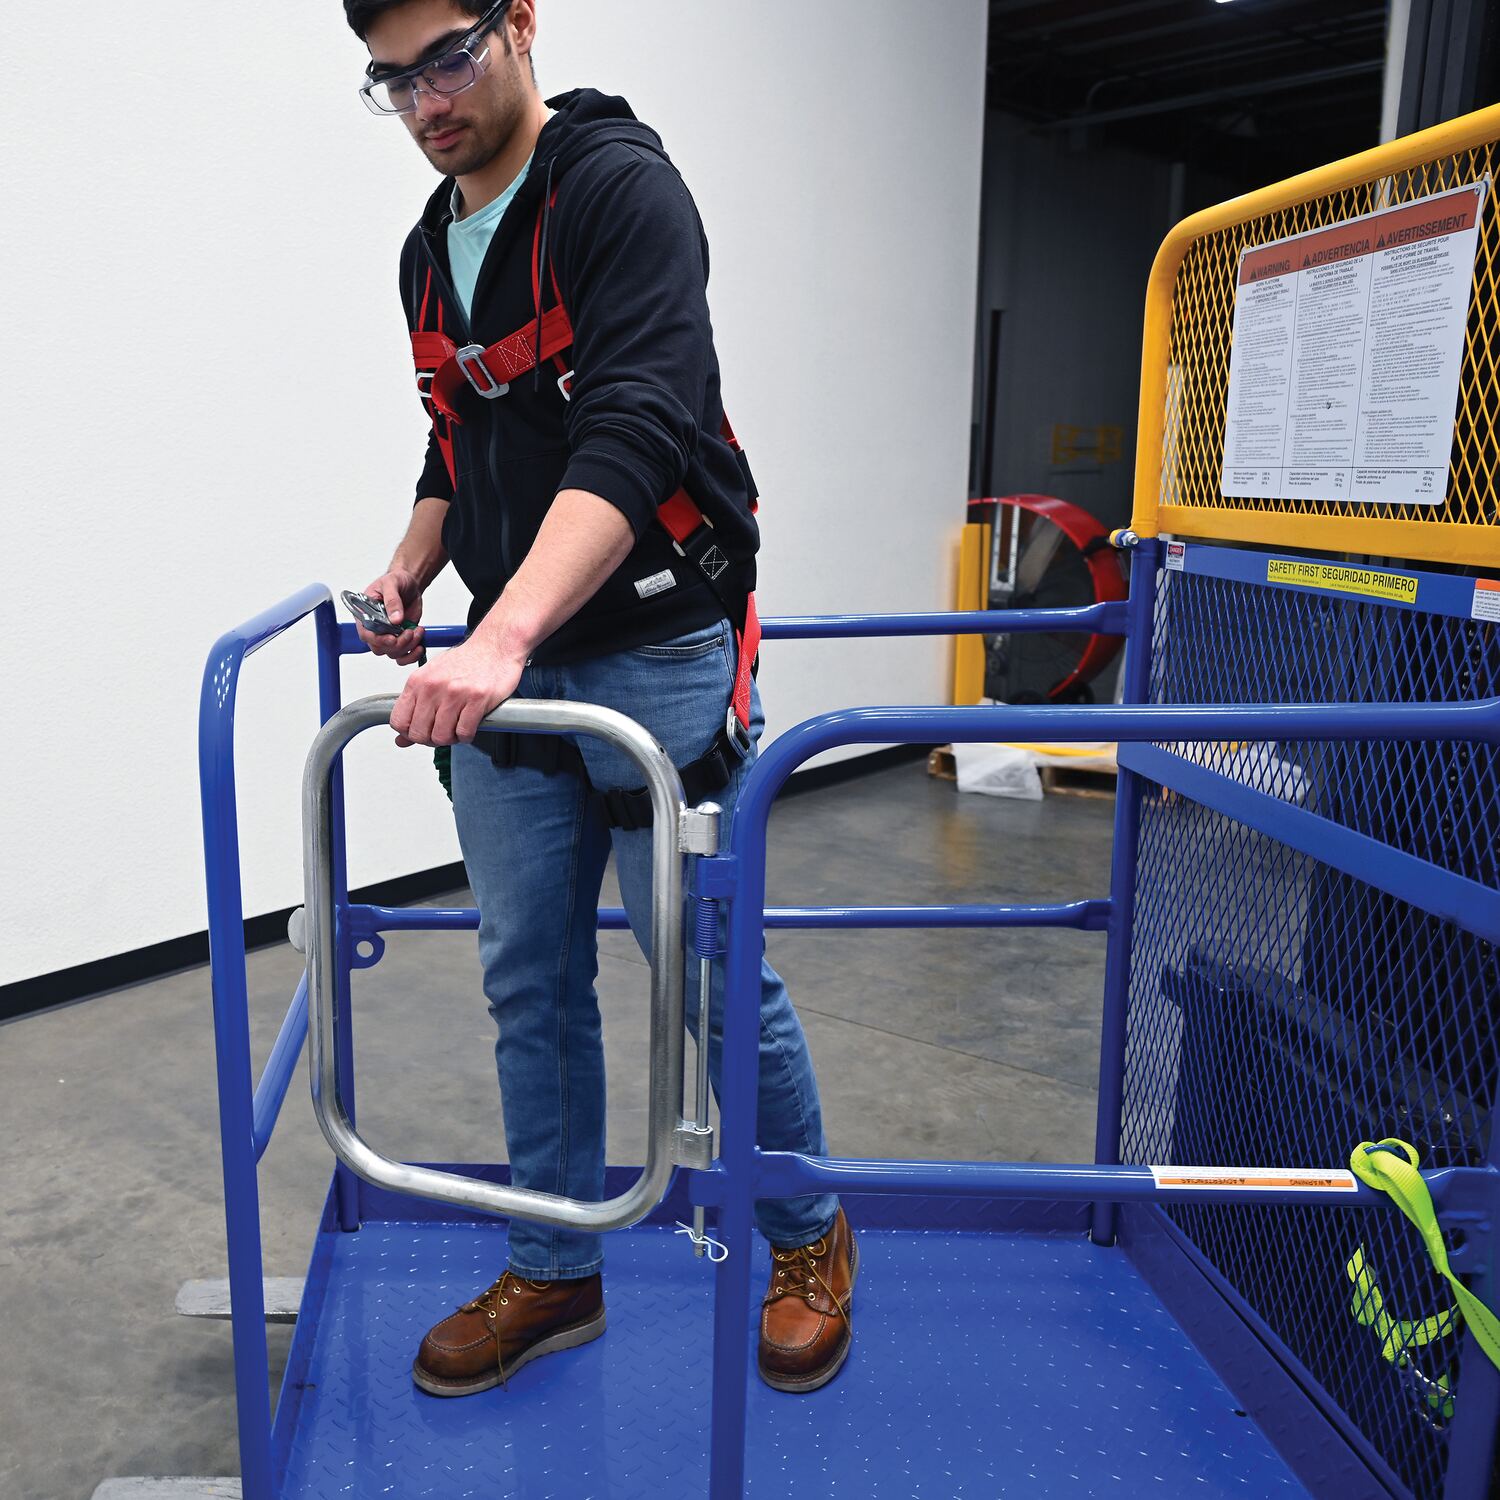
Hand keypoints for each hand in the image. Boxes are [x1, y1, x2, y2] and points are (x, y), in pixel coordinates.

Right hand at [360, 569, 424, 665]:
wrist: (409, 584)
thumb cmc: (396, 580)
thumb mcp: (392, 583)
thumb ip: (392, 600)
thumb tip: (395, 619)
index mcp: (365, 614)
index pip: (366, 634)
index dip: (378, 640)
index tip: (392, 638)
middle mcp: (375, 628)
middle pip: (380, 648)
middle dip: (397, 644)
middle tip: (410, 632)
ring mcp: (388, 634)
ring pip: (393, 653)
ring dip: (408, 646)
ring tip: (417, 631)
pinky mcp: (400, 638)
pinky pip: (403, 656)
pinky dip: (412, 655)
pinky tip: (420, 644)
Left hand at [390, 633, 525, 746]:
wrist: (495, 648)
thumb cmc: (466, 662)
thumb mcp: (433, 679)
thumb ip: (416, 709)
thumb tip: (401, 739)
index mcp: (418, 681)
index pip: (398, 721)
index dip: (408, 733)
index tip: (420, 731)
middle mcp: (433, 686)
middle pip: (418, 733)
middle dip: (430, 740)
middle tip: (441, 733)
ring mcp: (455, 693)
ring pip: (441, 736)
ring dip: (450, 739)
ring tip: (456, 729)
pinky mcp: (477, 699)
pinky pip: (464, 732)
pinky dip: (466, 736)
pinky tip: (469, 726)